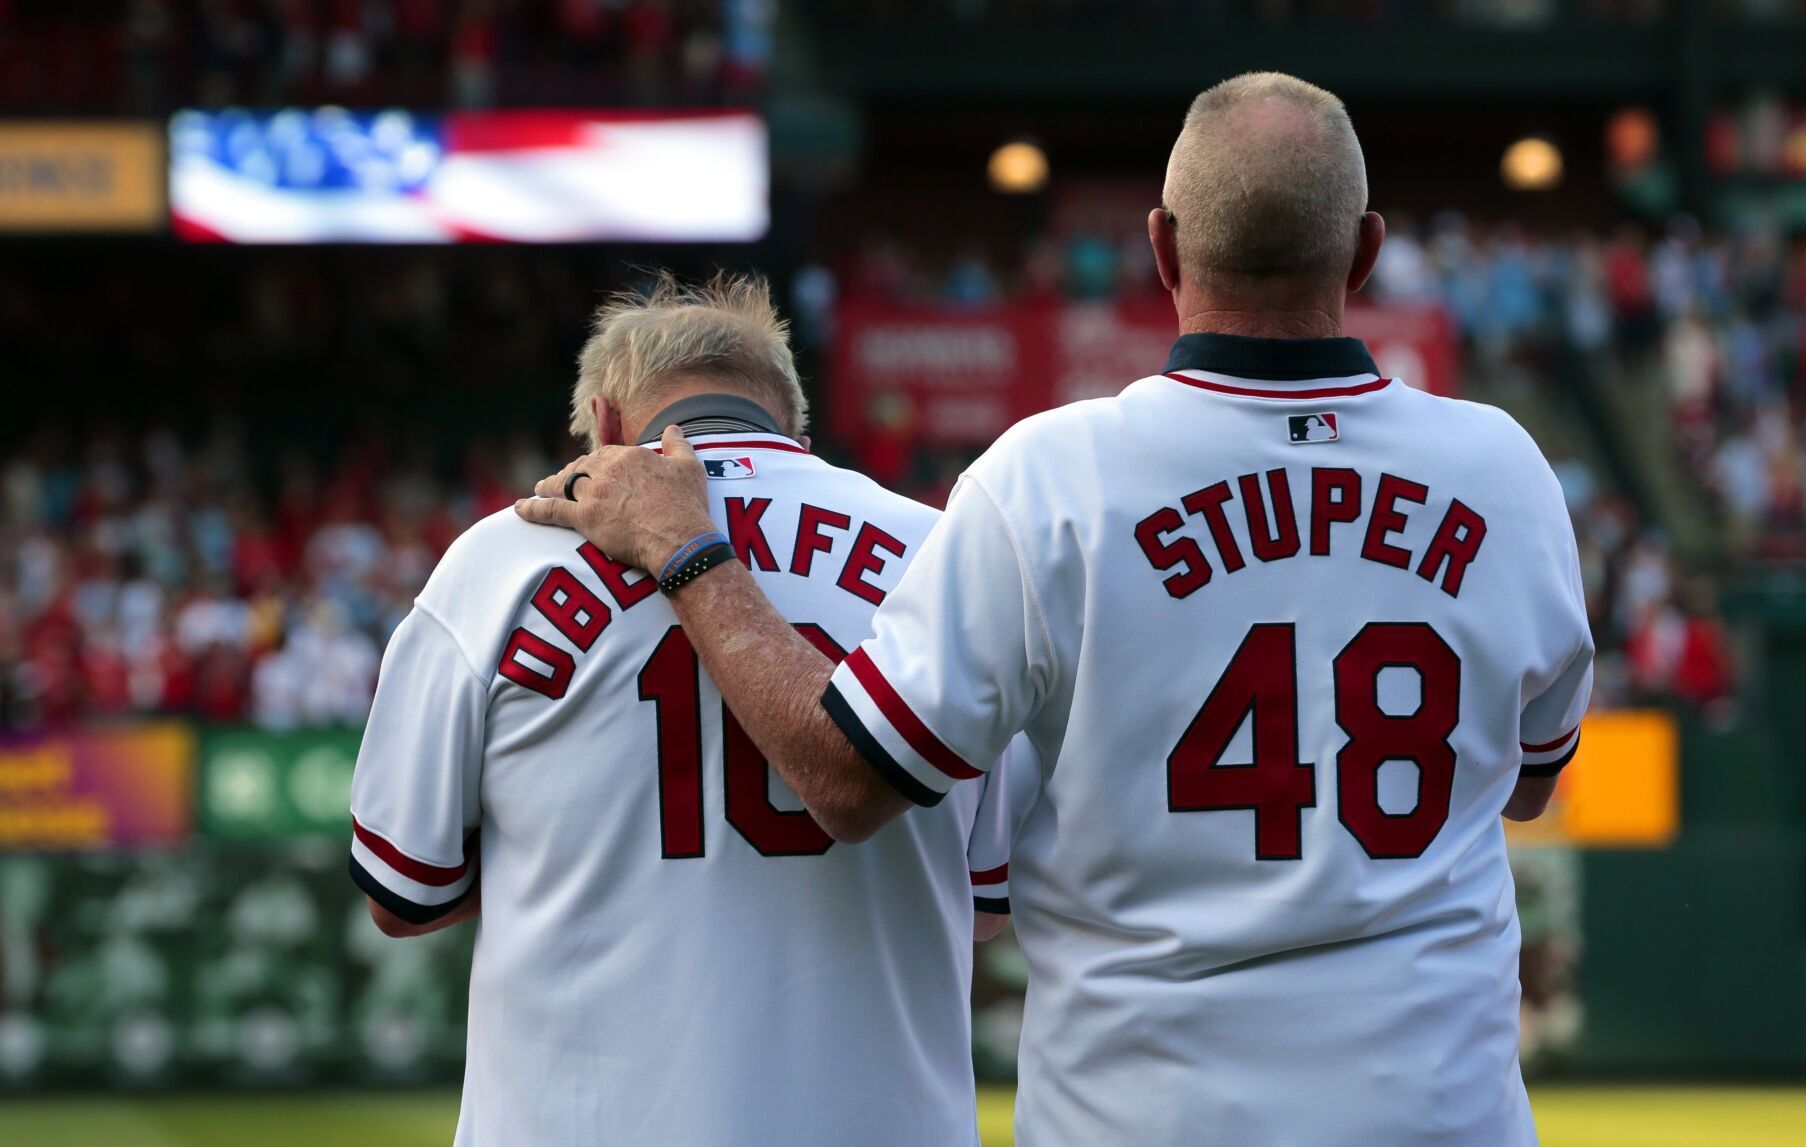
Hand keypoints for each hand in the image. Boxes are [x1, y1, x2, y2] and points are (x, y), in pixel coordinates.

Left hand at [515, 425, 714, 571]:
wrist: (679, 537)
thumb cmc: (687, 505)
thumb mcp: (690, 467)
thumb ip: (679, 444)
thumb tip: (674, 428)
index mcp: (630, 456)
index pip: (605, 454)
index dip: (597, 463)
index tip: (594, 469)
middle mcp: (607, 470)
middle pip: (581, 467)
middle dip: (571, 473)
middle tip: (563, 480)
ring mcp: (593, 493)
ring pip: (562, 484)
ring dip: (549, 486)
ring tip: (540, 489)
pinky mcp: (584, 518)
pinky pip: (550, 510)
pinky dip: (533, 508)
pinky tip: (520, 508)